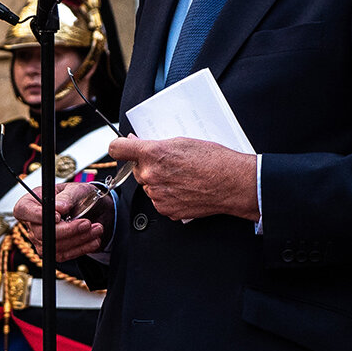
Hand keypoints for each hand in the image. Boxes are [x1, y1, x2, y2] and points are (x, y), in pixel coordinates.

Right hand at [12, 181, 109, 261]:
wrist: (93, 210)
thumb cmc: (79, 196)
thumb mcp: (75, 190)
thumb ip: (67, 197)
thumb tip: (60, 207)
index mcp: (32, 202)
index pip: (23, 210)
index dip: (37, 215)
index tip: (58, 216)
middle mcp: (33, 222)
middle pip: (40, 232)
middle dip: (67, 230)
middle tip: (87, 223)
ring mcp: (41, 239)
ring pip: (54, 246)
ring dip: (79, 239)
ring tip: (97, 229)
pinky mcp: (53, 251)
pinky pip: (64, 255)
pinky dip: (82, 248)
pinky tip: (94, 240)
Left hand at [108, 135, 258, 222]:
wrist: (233, 183)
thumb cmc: (214, 159)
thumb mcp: (183, 141)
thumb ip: (156, 144)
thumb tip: (137, 144)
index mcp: (153, 154)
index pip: (118, 149)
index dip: (120, 147)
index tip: (124, 147)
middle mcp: (150, 175)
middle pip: (135, 169)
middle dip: (146, 165)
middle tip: (168, 162)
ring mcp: (157, 194)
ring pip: (148, 185)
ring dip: (158, 181)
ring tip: (181, 177)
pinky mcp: (165, 209)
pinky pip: (158, 200)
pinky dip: (167, 196)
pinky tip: (184, 189)